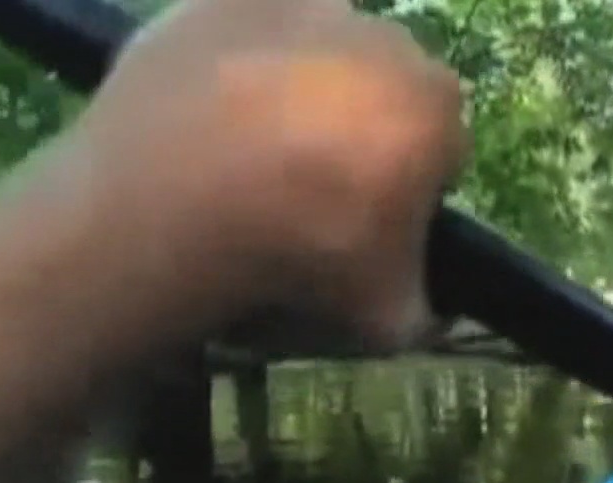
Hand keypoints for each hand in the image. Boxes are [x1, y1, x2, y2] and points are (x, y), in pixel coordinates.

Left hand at [73, 0, 468, 349]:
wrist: (168, 209)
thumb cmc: (297, 258)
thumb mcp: (387, 320)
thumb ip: (428, 311)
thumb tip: (437, 309)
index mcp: (435, 109)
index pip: (443, 151)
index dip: (410, 192)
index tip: (368, 224)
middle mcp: (385, 41)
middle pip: (389, 91)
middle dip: (365, 131)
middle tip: (312, 190)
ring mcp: (303, 9)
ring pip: (325, 52)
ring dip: (308, 91)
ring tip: (254, 152)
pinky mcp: (230, 0)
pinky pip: (256, 27)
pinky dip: (247, 60)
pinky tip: (215, 111)